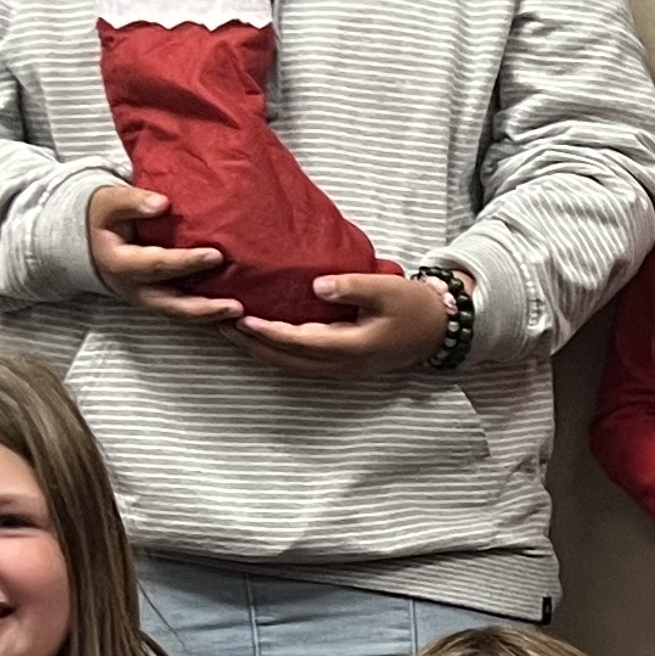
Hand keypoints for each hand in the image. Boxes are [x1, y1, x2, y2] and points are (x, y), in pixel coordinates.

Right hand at [83, 183, 236, 321]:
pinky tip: (233, 315)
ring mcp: (147, 299)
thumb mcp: (109, 203)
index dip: (186, 262)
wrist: (93, 239)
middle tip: (236, 306)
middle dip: (204, 307)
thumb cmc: (106, 216)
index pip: (157, 265)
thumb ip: (132, 202)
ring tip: (239, 313)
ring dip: (210, 317)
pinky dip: (208, 316)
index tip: (216, 255)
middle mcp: (134, 289)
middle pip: (172, 304)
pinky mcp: (159, 300)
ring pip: (180, 314)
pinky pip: (184, 312)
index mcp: (120, 264)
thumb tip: (162, 203)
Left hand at [233, 270, 457, 373]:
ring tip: (229, 332)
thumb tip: (316, 285)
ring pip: (289, 366)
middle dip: (249, 344)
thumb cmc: (413, 306)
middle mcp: (340, 365)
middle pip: (284, 360)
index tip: (237, 317)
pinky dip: (275, 354)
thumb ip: (351, 287)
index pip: (297, 341)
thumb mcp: (386, 290)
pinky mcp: (341, 367)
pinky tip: (260, 341)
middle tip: (216, 324)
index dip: (265, 331)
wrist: (438, 330)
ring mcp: (340, 370)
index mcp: (350, 347)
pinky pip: (299, 364)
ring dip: (257, 351)